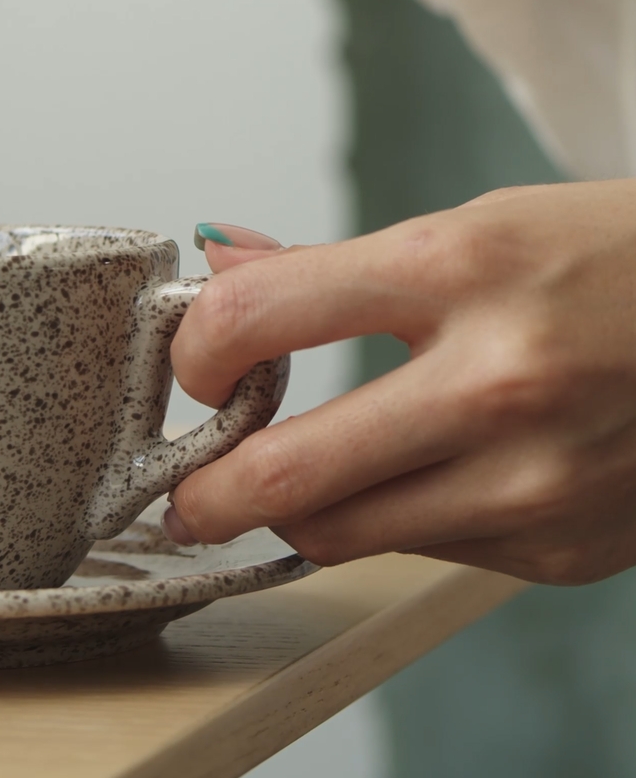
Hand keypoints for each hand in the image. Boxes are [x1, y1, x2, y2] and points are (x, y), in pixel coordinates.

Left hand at [167, 185, 635, 585]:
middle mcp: (496, 381)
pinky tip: (433, 470)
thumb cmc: (608, 259)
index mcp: (461, 266)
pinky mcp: (562, 549)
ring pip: (342, 535)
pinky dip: (403, 517)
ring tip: (295, 472)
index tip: (195, 361)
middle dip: (205, 491)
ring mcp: (534, 481)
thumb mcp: (475, 225)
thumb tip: (220, 259)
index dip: (196, 347)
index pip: (261, 317)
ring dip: (297, 510)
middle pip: (285, 474)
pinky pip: (427, 552)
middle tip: (184, 488)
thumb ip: (334, 265)